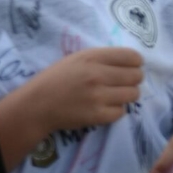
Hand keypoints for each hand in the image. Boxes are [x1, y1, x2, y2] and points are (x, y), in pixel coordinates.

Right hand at [24, 47, 143, 132]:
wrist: (35, 106)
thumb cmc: (57, 79)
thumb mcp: (78, 59)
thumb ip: (103, 58)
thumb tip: (132, 61)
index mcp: (93, 58)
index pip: (133, 57)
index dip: (136, 63)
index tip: (130, 67)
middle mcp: (97, 75)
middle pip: (137, 76)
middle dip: (133, 79)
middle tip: (122, 83)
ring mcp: (98, 97)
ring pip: (133, 94)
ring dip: (127, 95)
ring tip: (114, 95)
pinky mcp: (96, 116)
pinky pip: (122, 112)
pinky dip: (116, 110)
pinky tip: (105, 107)